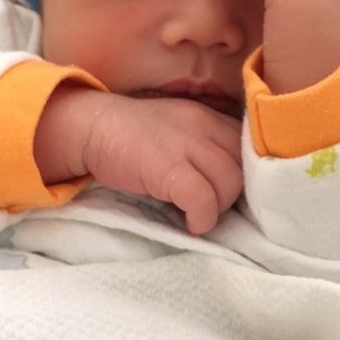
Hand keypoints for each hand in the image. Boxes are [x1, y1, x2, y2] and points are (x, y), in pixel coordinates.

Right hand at [36, 88, 242, 234]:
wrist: (92, 127)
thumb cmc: (132, 136)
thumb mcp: (177, 129)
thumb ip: (204, 145)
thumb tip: (229, 183)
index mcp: (209, 117)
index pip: (248, 148)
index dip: (244, 176)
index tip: (226, 193)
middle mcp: (204, 125)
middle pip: (244, 169)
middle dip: (231, 195)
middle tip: (209, 207)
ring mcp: (187, 144)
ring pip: (229, 184)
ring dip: (217, 209)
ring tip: (198, 215)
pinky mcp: (168, 166)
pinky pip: (202, 199)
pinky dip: (201, 218)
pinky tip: (190, 223)